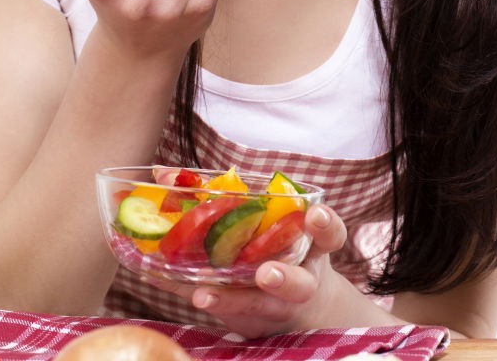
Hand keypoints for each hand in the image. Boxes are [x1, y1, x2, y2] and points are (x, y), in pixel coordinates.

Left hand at [188, 204, 347, 338]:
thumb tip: (167, 175)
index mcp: (312, 248)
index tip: (316, 214)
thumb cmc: (280, 246)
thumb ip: (237, 196)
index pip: (329, 235)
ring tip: (203, 296)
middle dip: (283, 278)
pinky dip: (200, 302)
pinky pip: (224, 315)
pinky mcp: (251, 321)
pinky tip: (177, 292)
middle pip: (299, 284)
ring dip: (231, 301)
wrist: (298, 305)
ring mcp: (274, 306)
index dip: (326, 225)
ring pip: (259, 307)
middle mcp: (299, 280)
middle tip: (266, 273)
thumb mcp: (277, 221)